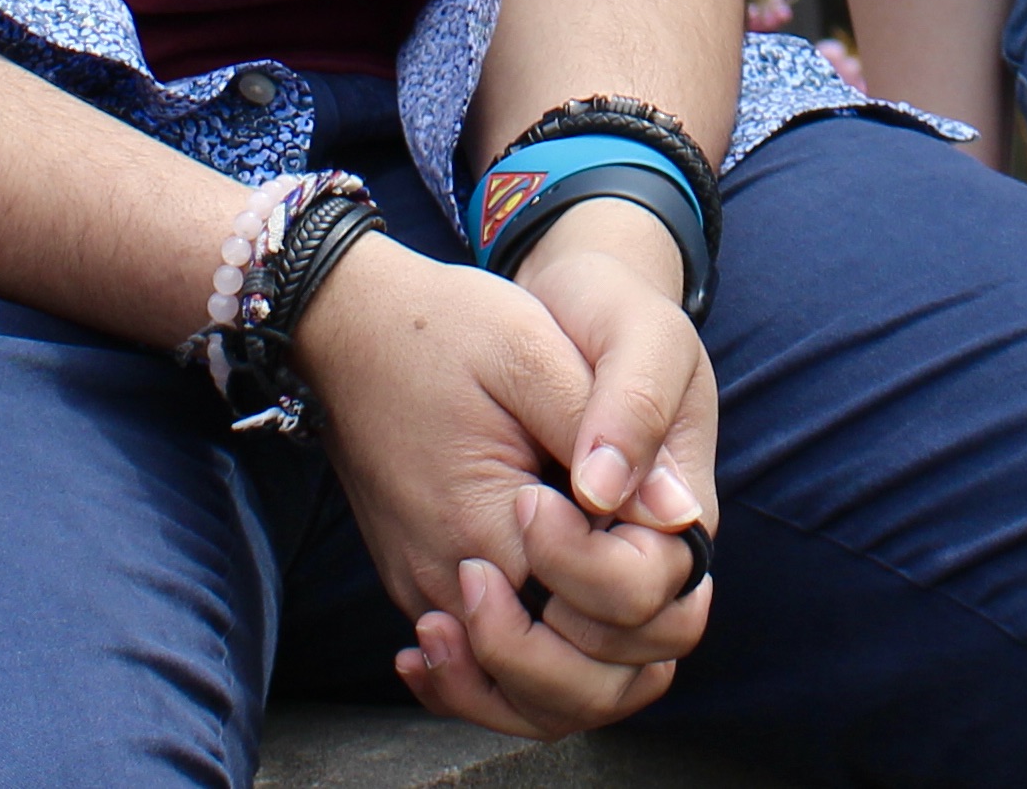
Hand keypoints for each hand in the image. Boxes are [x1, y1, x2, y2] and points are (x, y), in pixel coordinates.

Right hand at [286, 235, 705, 737]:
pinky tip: (566, 613)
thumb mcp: (534, 349)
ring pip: (528, 698)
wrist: (346, 328)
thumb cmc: (443, 330)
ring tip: (617, 592)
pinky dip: (535, 668)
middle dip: (630, 636)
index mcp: (490, 528)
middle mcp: (450, 586)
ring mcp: (426, 597)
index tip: (638, 499)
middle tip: (634, 544)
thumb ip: (607, 429)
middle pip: (570, 686)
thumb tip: (680, 515)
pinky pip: (485, 673)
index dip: (651, 569)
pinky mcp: (417, 590)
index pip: (606, 611)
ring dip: (589, 668)